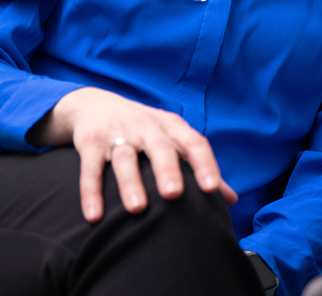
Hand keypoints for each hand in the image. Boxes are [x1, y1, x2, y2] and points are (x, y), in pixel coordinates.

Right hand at [30, 87, 237, 221]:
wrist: (94, 105)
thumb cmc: (145, 131)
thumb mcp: (171, 140)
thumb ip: (198, 168)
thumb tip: (231, 199)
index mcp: (171, 127)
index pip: (194, 143)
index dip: (204, 164)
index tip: (211, 188)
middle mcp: (146, 126)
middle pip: (160, 147)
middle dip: (167, 170)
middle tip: (174, 194)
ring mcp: (117, 132)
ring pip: (124, 157)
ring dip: (130, 182)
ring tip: (137, 208)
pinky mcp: (90, 141)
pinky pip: (90, 169)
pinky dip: (91, 192)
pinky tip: (94, 216)